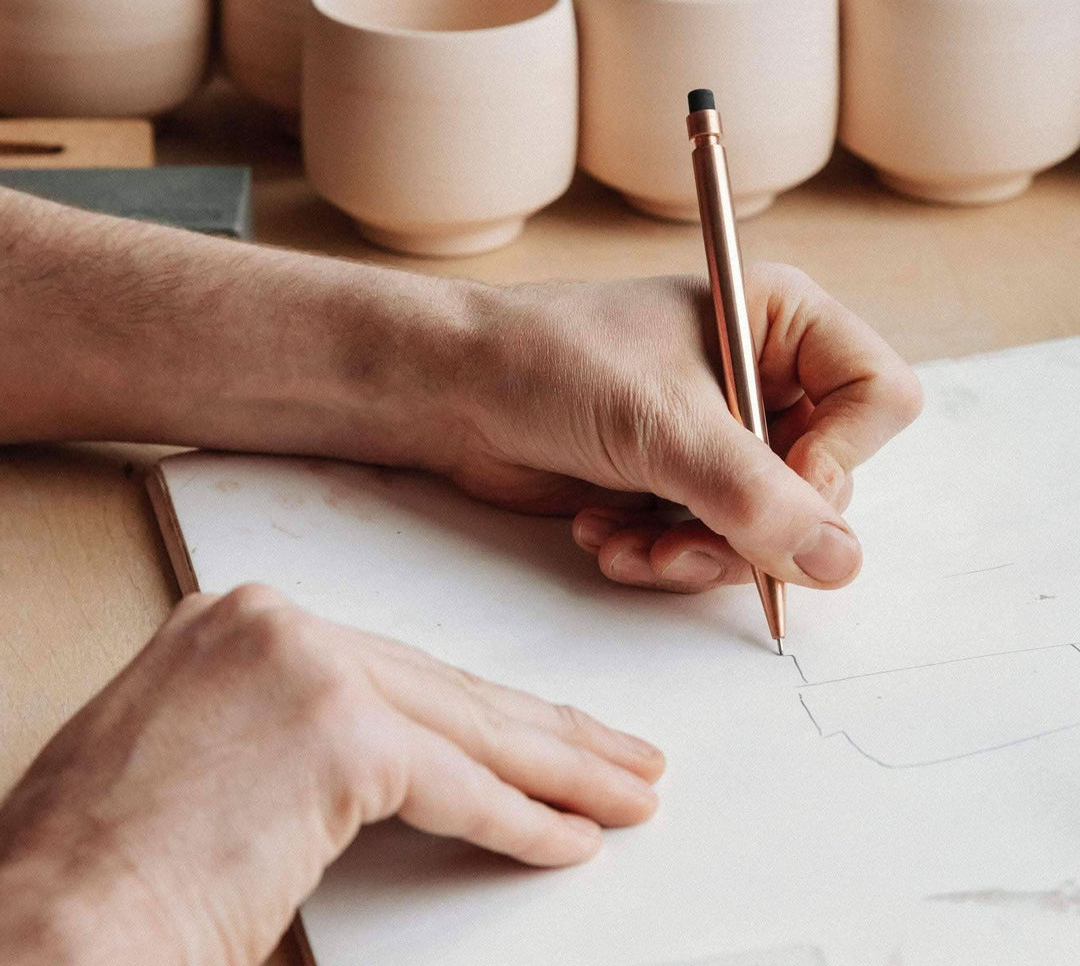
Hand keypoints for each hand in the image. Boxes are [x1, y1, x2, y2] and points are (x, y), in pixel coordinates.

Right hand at [0, 585, 662, 965]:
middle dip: (542, 735)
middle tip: (616, 759)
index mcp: (242, 622)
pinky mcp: (337, 732)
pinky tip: (571, 837)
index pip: (396, 671)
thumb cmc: (104, 869)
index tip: (537, 736)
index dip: (477, 713)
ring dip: (558, 771)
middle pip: (445, 692)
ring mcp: (308, 668)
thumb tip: (390, 759)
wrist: (43, 932)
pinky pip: (456, 787)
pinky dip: (520, 821)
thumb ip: (292, 731)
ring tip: (623, 792)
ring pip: (468, 729)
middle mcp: (276, 624)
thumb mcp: (203, 755)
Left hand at [451, 264, 922, 593]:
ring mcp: (719, 438)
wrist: (454, 391)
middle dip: (751, 527)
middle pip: (826, 483)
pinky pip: (711, 546)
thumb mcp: (662, 423)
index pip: (879, 398)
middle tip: (685, 536)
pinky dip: (662, 557)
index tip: (776, 488)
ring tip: (631, 546)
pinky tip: (604, 538)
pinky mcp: (678, 484)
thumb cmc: (551, 363)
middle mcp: (760, 381)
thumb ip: (755, 495)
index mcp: (779, 323)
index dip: (842, 457)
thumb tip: (841, 562)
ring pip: (767, 531)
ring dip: (699, 555)